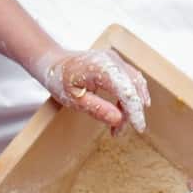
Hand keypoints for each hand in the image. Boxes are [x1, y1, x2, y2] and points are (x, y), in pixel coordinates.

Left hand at [31, 47, 150, 132]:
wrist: (54, 63)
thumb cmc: (60, 80)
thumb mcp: (74, 100)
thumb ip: (97, 109)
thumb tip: (118, 119)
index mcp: (101, 68)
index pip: (126, 91)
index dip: (135, 111)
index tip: (139, 128)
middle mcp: (112, 60)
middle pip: (133, 89)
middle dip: (132, 113)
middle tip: (118, 132)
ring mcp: (116, 60)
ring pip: (135, 85)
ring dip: (132, 106)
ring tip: (118, 125)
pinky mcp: (117, 64)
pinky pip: (131, 81)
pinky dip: (131, 97)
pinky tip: (125, 111)